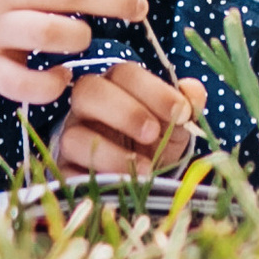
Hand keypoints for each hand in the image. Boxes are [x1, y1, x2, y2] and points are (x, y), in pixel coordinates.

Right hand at [57, 62, 207, 178]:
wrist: (137, 182)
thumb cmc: (154, 144)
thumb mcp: (174, 125)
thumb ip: (186, 105)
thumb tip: (193, 90)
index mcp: (115, 85)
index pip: (124, 73)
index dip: (152, 89)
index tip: (181, 111)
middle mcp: (87, 107)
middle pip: (87, 90)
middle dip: (124, 111)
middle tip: (152, 133)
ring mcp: (71, 139)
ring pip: (74, 135)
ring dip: (111, 152)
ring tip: (145, 167)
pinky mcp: (65, 172)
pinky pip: (68, 173)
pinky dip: (97, 179)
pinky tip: (123, 185)